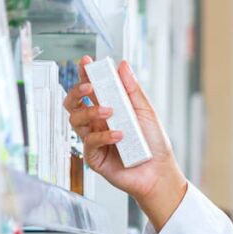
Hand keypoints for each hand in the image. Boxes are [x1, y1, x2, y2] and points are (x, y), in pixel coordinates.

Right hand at [64, 55, 187, 228]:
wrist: (159, 172)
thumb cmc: (153, 143)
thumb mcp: (145, 112)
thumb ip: (132, 90)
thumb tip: (123, 65)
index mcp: (108, 110)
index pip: (90, 89)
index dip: (85, 75)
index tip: (86, 62)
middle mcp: (96, 124)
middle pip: (73, 103)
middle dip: (77, 91)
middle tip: (90, 87)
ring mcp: (93, 140)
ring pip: (76, 121)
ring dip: (91, 112)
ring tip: (110, 111)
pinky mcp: (94, 158)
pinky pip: (89, 142)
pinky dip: (104, 136)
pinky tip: (119, 135)